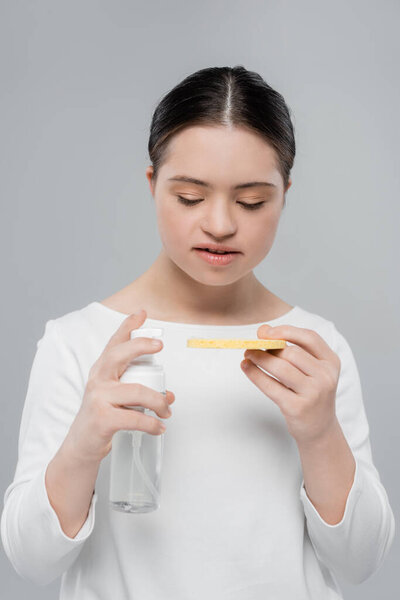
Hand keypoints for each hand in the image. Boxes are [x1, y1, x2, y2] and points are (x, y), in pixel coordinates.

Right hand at [66, 309, 174, 462]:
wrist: (80, 446)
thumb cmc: (101, 417)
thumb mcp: (118, 398)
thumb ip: (142, 391)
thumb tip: (169, 395)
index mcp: (102, 372)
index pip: (114, 343)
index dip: (127, 327)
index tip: (140, 314)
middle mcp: (98, 381)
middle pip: (118, 355)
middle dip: (140, 346)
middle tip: (159, 345)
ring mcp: (99, 399)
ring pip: (137, 391)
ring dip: (159, 401)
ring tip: (166, 410)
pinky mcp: (103, 419)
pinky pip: (135, 418)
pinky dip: (152, 424)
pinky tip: (158, 427)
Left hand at [241, 324, 340, 444]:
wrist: (320, 429)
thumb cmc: (311, 393)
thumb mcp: (310, 369)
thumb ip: (291, 348)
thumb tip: (263, 329)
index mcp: (331, 362)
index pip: (309, 337)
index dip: (286, 331)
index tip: (265, 332)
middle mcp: (326, 377)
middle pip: (292, 353)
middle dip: (269, 347)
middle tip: (252, 347)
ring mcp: (313, 394)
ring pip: (280, 368)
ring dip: (259, 358)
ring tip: (247, 354)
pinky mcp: (297, 408)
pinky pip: (270, 386)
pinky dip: (254, 374)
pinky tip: (246, 367)